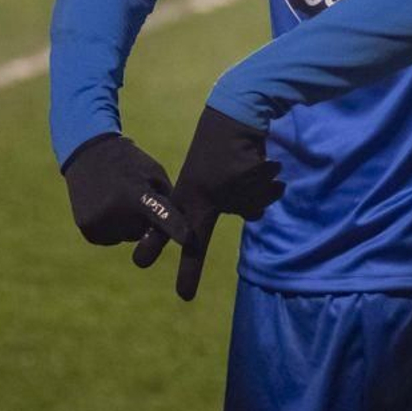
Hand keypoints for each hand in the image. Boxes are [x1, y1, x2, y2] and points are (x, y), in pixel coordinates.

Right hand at [63, 133, 191, 246]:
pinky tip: (108, 207)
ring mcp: (98, 222)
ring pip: (130, 236)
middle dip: (146, 218)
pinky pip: (114, 238)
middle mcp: (114, 211)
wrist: (89, 156)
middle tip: (133, 194)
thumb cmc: (131, 164)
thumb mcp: (154, 174)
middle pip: (145, 229)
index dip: (175, 227)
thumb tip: (175, 231)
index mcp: (135, 193)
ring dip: (131, 223)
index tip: (187, 239)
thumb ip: (166, 200)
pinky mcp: (88, 230)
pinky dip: (115, 227)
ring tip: (120, 198)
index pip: (160, 213)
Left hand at [132, 106, 284, 300]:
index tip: (140, 263)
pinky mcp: (243, 177)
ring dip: (261, 191)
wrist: (233, 115)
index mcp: (188, 196)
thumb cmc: (223, 150)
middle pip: (197, 239)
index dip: (157, 246)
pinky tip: (262, 162)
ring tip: (253, 169)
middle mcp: (200, 195)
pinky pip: (268, 191)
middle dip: (189, 267)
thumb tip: (255, 216)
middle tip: (182, 295)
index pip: (170, 227)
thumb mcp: (218, 180)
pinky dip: (270, 178)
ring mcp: (221, 187)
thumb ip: (232, 203)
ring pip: (254, 206)